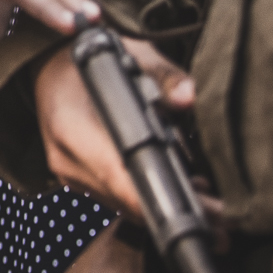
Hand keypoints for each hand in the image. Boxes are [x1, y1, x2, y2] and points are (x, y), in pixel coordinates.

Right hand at [31, 36, 198, 219]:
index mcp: (71, 128)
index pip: (119, 178)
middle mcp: (67, 159)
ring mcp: (70, 173)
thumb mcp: (129, 55)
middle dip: (176, 207)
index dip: (161, 198)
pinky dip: (149, 198)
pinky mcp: (78, 178)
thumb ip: (163, 76)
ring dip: (166, 206)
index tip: (203, 211)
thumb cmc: (87, 58)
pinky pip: (117, 199)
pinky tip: (182, 190)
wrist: (47, 62)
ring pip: (124, 205)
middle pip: (127, 200)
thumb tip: (190, 96)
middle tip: (224, 218)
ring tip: (212, 206)